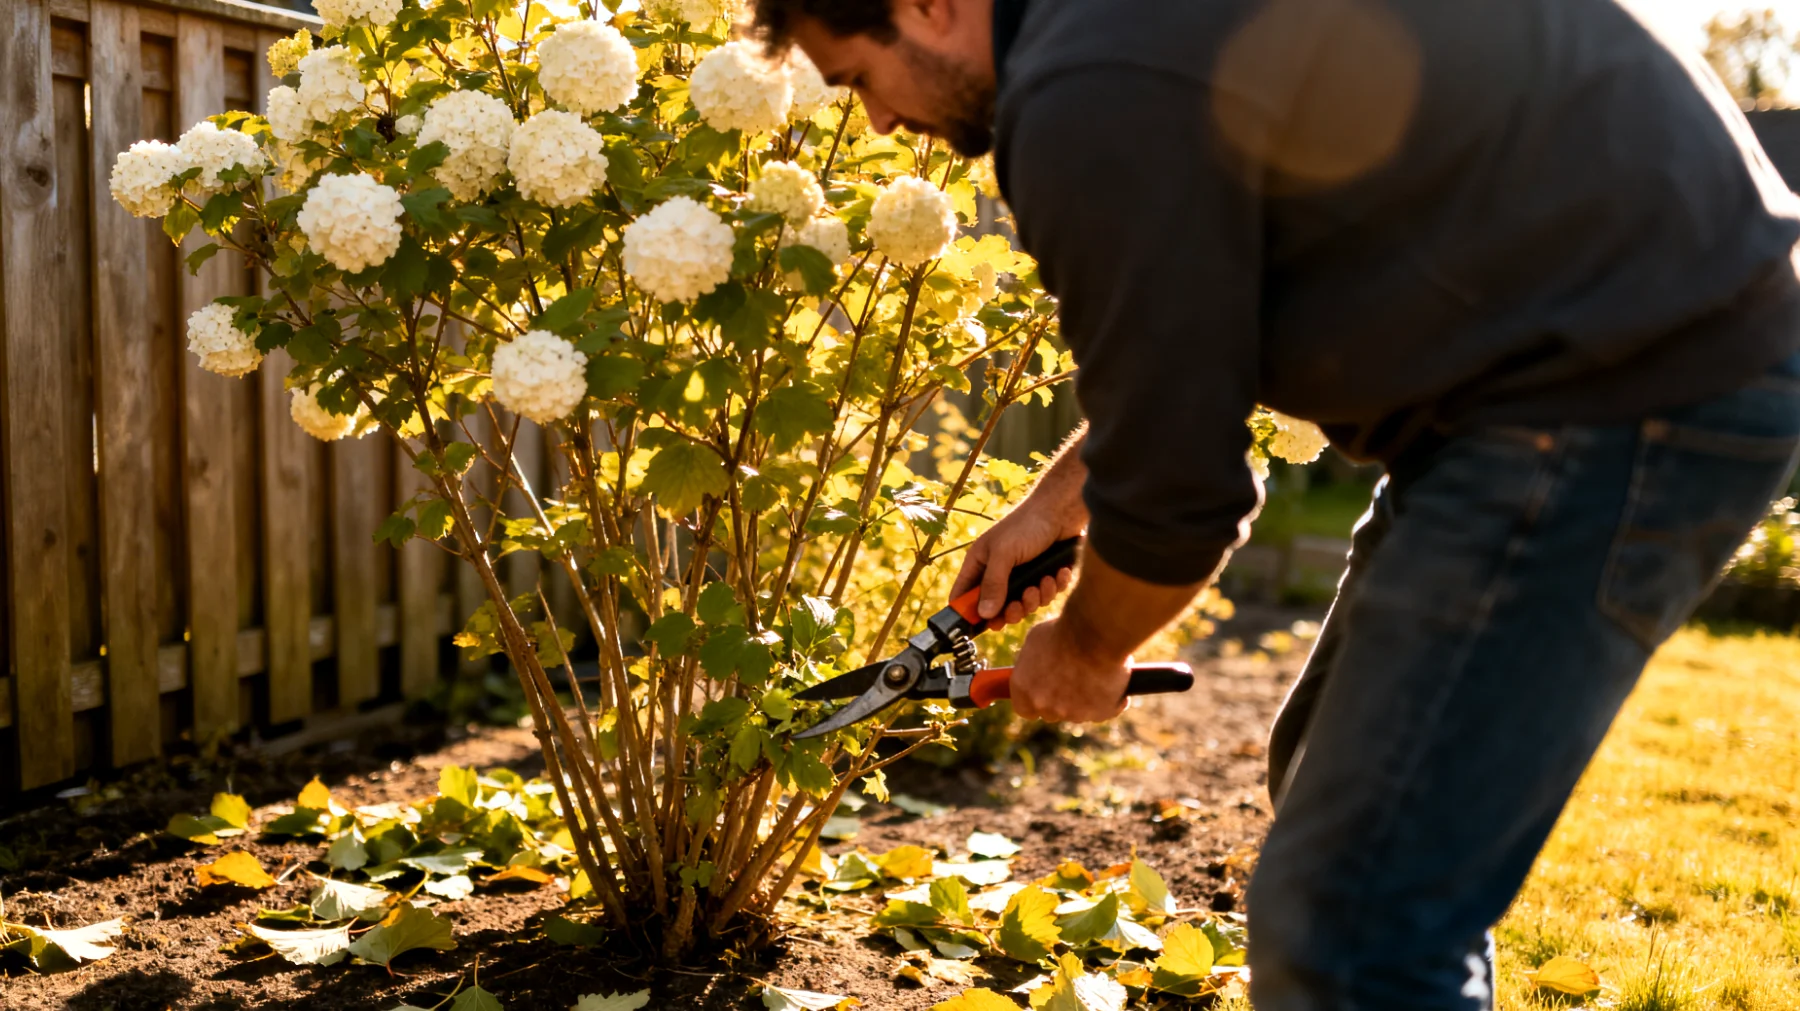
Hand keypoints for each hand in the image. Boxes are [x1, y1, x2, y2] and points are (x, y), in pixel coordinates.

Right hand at [951, 449, 1088, 628]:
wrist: (1063, 510)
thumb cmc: (1028, 524)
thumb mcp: (1004, 554)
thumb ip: (993, 584)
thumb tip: (985, 614)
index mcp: (980, 563)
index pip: (963, 594)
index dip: (967, 612)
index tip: (978, 627)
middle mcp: (998, 571)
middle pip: (996, 608)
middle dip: (1011, 610)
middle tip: (1020, 606)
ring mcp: (1022, 575)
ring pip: (1024, 604)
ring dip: (1036, 598)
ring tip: (1043, 582)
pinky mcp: (1043, 576)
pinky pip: (1045, 595)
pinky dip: (1053, 587)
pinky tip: (1058, 573)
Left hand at [1006, 616, 1131, 722]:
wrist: (1096, 631)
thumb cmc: (1064, 630)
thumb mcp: (1036, 640)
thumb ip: (1032, 663)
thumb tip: (1036, 668)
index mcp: (1023, 688)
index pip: (1024, 709)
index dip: (1034, 701)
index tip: (1043, 691)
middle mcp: (1044, 705)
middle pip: (1051, 713)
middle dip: (1059, 700)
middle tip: (1072, 677)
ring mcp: (1072, 714)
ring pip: (1078, 713)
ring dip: (1084, 699)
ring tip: (1094, 672)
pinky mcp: (1100, 713)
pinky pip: (1105, 710)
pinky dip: (1111, 699)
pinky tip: (1113, 680)